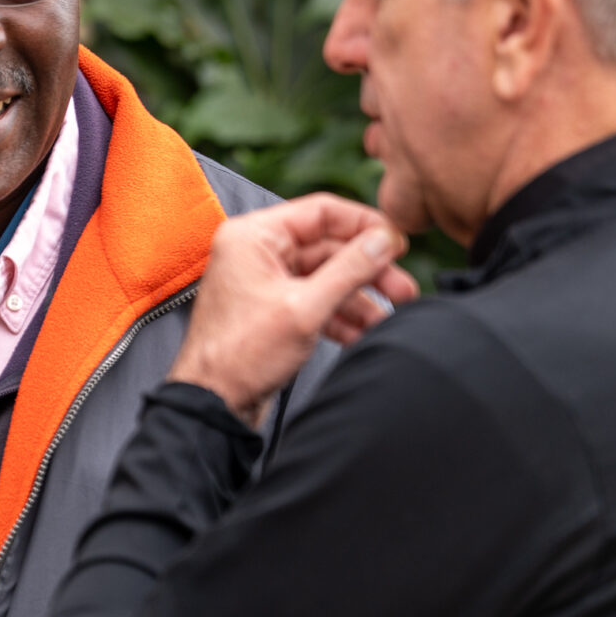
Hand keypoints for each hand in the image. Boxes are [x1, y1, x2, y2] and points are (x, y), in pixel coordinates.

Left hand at [168, 194, 418, 426]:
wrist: (213, 405)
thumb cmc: (240, 356)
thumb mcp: (305, 309)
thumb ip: (350, 270)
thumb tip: (384, 240)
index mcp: (254, 236)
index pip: (322, 211)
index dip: (366, 226)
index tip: (398, 244)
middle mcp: (257, 252)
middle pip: (329, 247)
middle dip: (369, 271)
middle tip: (403, 289)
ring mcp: (265, 281)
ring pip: (326, 278)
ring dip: (360, 299)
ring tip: (388, 319)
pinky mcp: (272, 310)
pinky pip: (316, 301)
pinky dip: (341, 316)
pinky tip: (363, 333)